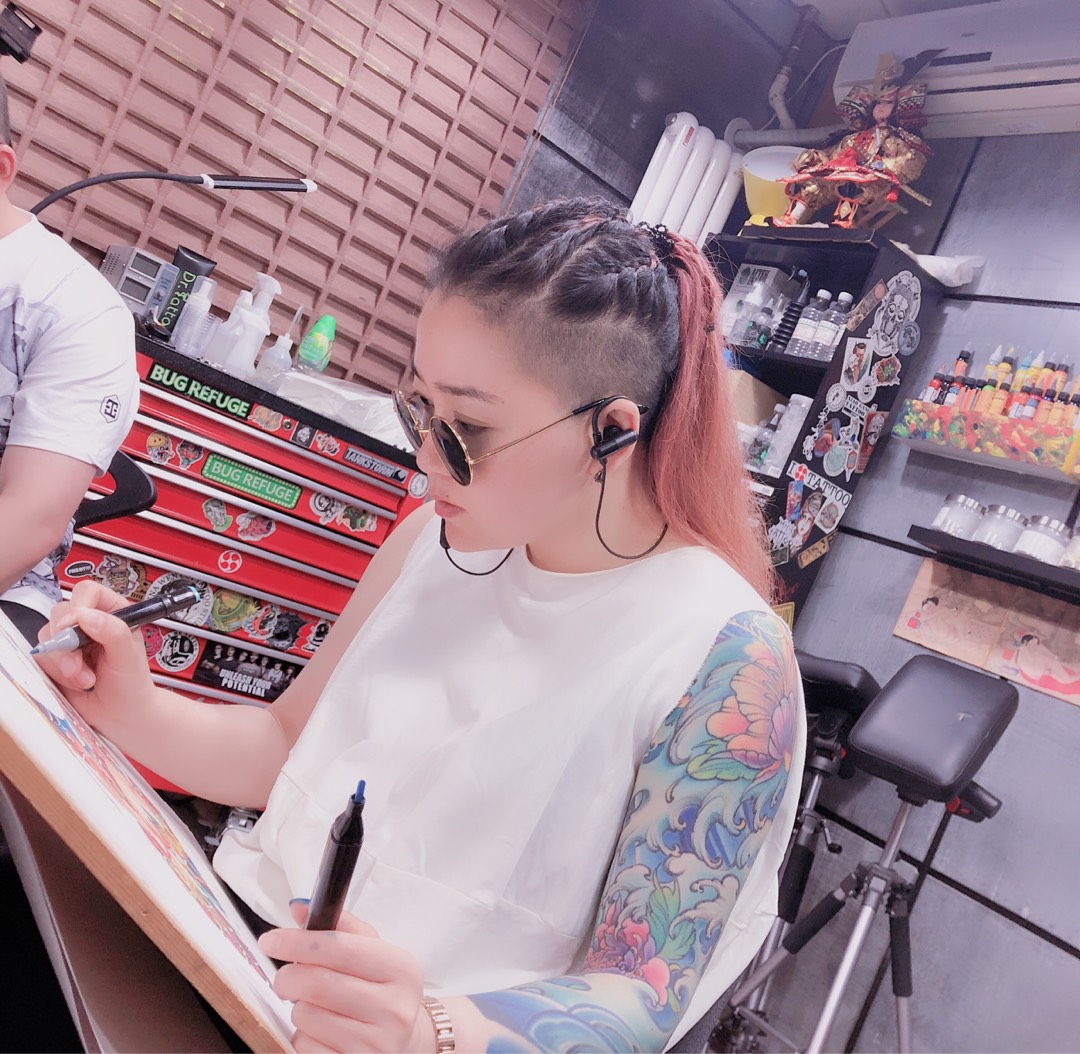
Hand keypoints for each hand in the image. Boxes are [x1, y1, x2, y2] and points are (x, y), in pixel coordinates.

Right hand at [33, 580, 156, 735]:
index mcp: (113, 612)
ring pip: (47, 638)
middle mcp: (89, 622)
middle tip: (82, 668)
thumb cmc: (131, 684)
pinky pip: (42, 658)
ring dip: (64, 665)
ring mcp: (70, 639)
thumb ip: (113, 632)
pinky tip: (76, 683)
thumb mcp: (128, 657)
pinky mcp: (56, 658)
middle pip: (60, 614)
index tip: (76, 629)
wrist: (121, 713)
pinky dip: (56, 674)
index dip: (78, 608)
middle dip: (67, 646)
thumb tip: (87, 616)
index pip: (87, 592)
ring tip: (87, 679)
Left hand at [258, 902, 430, 1052]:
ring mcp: (375, 1044)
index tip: (271, 939)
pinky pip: (305, 1046)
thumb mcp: (375, 953)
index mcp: (400, 968)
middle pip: (315, 982)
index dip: (297, 941)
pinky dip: (303, 1035)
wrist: (406, 1042)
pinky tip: (323, 1030)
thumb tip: (300, 908)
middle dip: (288, 976)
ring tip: (316, 1005)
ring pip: (305, 1015)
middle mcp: (393, 1008)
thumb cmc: (383, 991)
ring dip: (298, 1007)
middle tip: (286, 976)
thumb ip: (340, 927)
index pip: (338, 947)